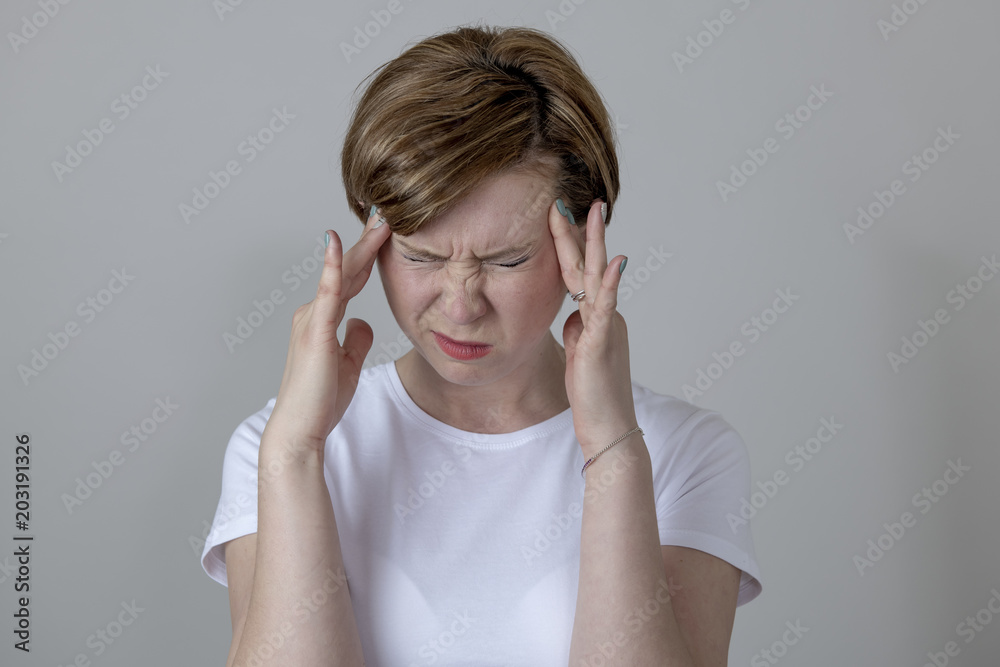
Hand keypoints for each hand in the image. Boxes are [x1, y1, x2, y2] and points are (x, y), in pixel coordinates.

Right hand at [264, 208, 392, 452]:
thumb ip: (355, 339)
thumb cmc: (320, 401)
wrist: (300, 428)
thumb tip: (362, 322)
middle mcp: (313, 313)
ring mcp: (312, 319)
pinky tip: (338, 242)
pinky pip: (327, 292)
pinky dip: (333, 265)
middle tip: (386, 212)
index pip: (350, 279)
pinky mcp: (315, 330)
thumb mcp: (348, 364)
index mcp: (322, 320)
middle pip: (347, 269)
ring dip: (361, 245)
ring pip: (342, 274)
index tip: (384, 232)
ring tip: (381, 219)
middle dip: (368, 241)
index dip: (367, 255)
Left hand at [548, 199, 637, 457]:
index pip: (579, 273)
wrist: (608, 427)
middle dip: (579, 232)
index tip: (557, 217)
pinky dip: (612, 283)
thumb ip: (578, 329)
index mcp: (596, 317)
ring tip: (592, 213)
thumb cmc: (592, 396)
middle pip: (589, 266)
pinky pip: (608, 307)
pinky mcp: (604, 343)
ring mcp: (607, 326)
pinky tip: (616, 261)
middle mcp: (605, 315)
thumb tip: (574, 313)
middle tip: (570, 199)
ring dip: (594, 244)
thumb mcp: (580, 354)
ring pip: (598, 277)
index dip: (568, 245)